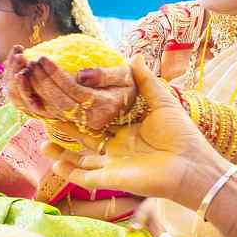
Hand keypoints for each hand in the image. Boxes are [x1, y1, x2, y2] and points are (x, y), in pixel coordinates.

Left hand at [4, 49, 137, 136]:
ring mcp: (80, 125)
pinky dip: (35, 100)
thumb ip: (105, 75)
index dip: (56, 76)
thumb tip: (82, 75)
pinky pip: (50, 113)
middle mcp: (91, 121)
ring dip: (35, 91)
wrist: (130, 102)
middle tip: (29, 62)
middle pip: (60, 102)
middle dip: (41, 81)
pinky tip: (25, 85)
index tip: (42, 58)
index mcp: (104, 108)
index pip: (74, 91)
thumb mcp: (126, 75)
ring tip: (24, 70)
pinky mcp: (71, 123)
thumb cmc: (128, 83)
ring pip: (52, 109)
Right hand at [53, 60, 221, 204]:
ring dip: (61, 155)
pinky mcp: (114, 179)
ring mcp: (113, 165)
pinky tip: (54, 165)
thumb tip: (134, 56)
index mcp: (126, 131)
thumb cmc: (183, 135)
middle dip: (64, 132)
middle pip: (83, 140)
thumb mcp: (162, 102)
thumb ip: (146, 82)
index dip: (80, 113)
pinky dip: (71, 173)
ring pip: (80, 161)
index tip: (62, 101)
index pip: (97, 121)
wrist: (194, 165)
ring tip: (42, 146)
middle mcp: (116, 149)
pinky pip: (87, 179)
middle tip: (45, 120)